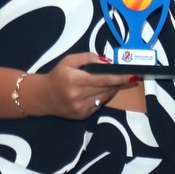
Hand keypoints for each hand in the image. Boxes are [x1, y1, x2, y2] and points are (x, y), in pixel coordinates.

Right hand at [23, 52, 137, 118]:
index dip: (120, 77)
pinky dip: (104, 97)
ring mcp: (80, 107)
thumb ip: (88, 58)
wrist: (42, 96)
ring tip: (117, 83)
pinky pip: (99, 105)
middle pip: (106, 89)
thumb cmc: (58, 76)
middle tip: (131, 77)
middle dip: (120, 83)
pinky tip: (102, 92)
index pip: (103, 79)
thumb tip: (107, 62)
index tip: (133, 75)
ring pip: (105, 97)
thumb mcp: (68, 61)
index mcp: (75, 79)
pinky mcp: (82, 115)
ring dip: (113, 90)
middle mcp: (78, 95)